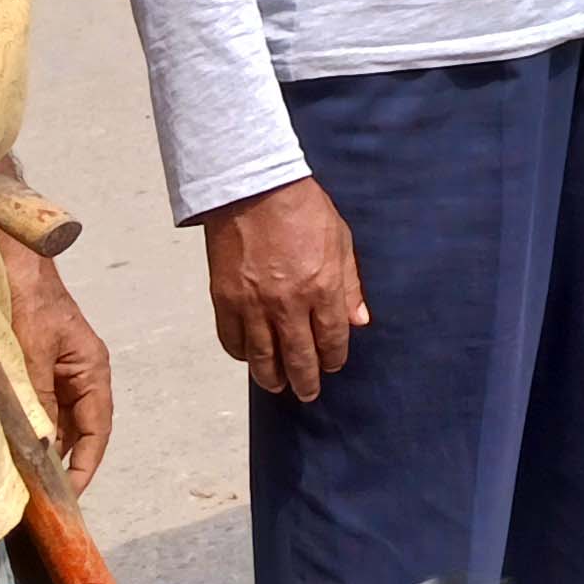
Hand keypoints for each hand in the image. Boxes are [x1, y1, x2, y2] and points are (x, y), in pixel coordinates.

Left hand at [0, 234, 112, 492]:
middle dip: (56, 465)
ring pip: (46, 422)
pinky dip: (16, 430)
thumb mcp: (30, 347)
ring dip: (33, 449)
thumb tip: (42, 444)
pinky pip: (24, 409)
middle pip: (72, 431)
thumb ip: (37, 395)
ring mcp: (47, 372)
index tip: (67, 499)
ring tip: (14, 481)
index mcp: (90, 368)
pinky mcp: (21, 369)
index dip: (85, 466)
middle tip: (33, 500)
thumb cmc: (21, 293)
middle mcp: (73, 375)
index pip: (97, 429)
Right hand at [202, 177, 364, 401]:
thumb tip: (359, 321)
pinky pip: (232, 341)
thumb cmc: (303, 209)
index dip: (333, 358)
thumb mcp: (341, 241)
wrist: (253, 189)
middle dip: (306, 381)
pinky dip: (242, 354)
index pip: (331, 339)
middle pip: (298, 358)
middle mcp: (288, 303)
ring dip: (272, 378)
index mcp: (322, 288)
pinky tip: (250, 358)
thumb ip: (350, 285)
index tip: (333, 366)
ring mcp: (253, 305)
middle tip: (307, 394)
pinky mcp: (224, 300)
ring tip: (278, 385)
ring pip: (263, 358)